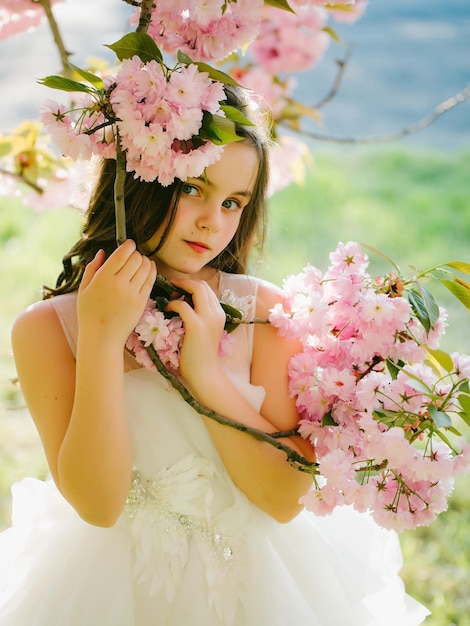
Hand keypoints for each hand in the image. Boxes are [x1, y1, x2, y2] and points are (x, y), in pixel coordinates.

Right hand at [78, 240, 156, 345]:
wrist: (101, 338)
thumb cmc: (89, 314)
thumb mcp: (84, 289)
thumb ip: (92, 268)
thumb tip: (102, 252)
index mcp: (103, 279)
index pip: (122, 254)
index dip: (128, 245)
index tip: (129, 244)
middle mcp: (119, 284)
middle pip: (136, 259)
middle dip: (136, 254)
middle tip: (134, 255)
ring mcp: (132, 294)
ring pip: (146, 268)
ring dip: (145, 261)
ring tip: (141, 261)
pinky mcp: (141, 302)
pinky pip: (151, 281)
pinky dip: (152, 271)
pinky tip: (149, 269)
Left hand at [165, 278, 225, 392]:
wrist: (205, 373)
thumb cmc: (201, 356)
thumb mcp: (206, 331)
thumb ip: (200, 317)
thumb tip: (184, 304)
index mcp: (219, 313)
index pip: (207, 289)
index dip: (192, 285)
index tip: (179, 289)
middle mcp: (216, 312)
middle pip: (202, 284)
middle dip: (185, 282)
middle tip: (172, 286)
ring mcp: (207, 318)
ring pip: (196, 289)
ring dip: (180, 288)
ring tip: (170, 296)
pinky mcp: (196, 325)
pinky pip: (182, 305)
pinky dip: (172, 304)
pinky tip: (167, 309)